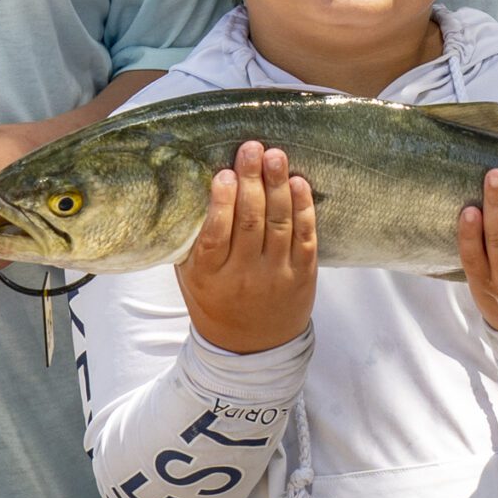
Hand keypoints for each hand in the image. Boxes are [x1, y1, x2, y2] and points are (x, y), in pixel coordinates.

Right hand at [176, 143, 316, 354]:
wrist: (251, 348)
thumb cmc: (215, 301)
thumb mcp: (191, 276)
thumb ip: (192, 240)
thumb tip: (191, 188)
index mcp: (210, 275)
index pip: (215, 235)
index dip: (221, 203)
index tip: (223, 174)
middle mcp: (244, 276)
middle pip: (250, 222)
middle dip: (252, 181)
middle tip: (251, 149)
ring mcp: (276, 275)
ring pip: (279, 224)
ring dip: (278, 186)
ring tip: (275, 155)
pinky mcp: (302, 275)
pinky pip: (305, 236)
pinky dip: (303, 208)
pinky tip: (298, 183)